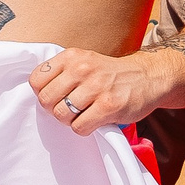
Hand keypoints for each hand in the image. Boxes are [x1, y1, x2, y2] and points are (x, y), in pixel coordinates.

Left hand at [27, 49, 166, 135]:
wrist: (148, 77)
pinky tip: (94, 120)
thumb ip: (62, 72)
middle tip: (68, 109)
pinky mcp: (109, 107)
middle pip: (45, 99)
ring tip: (82, 114)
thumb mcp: (85, 61)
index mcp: (72, 56)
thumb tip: (36, 92)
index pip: (36, 79)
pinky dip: (83, 128)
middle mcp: (82, 69)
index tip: (55, 96)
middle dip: (54, 109)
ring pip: (61, 115)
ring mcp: (96, 88)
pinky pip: (79, 127)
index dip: (42, 92)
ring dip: (69, 120)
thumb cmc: (111, 74)